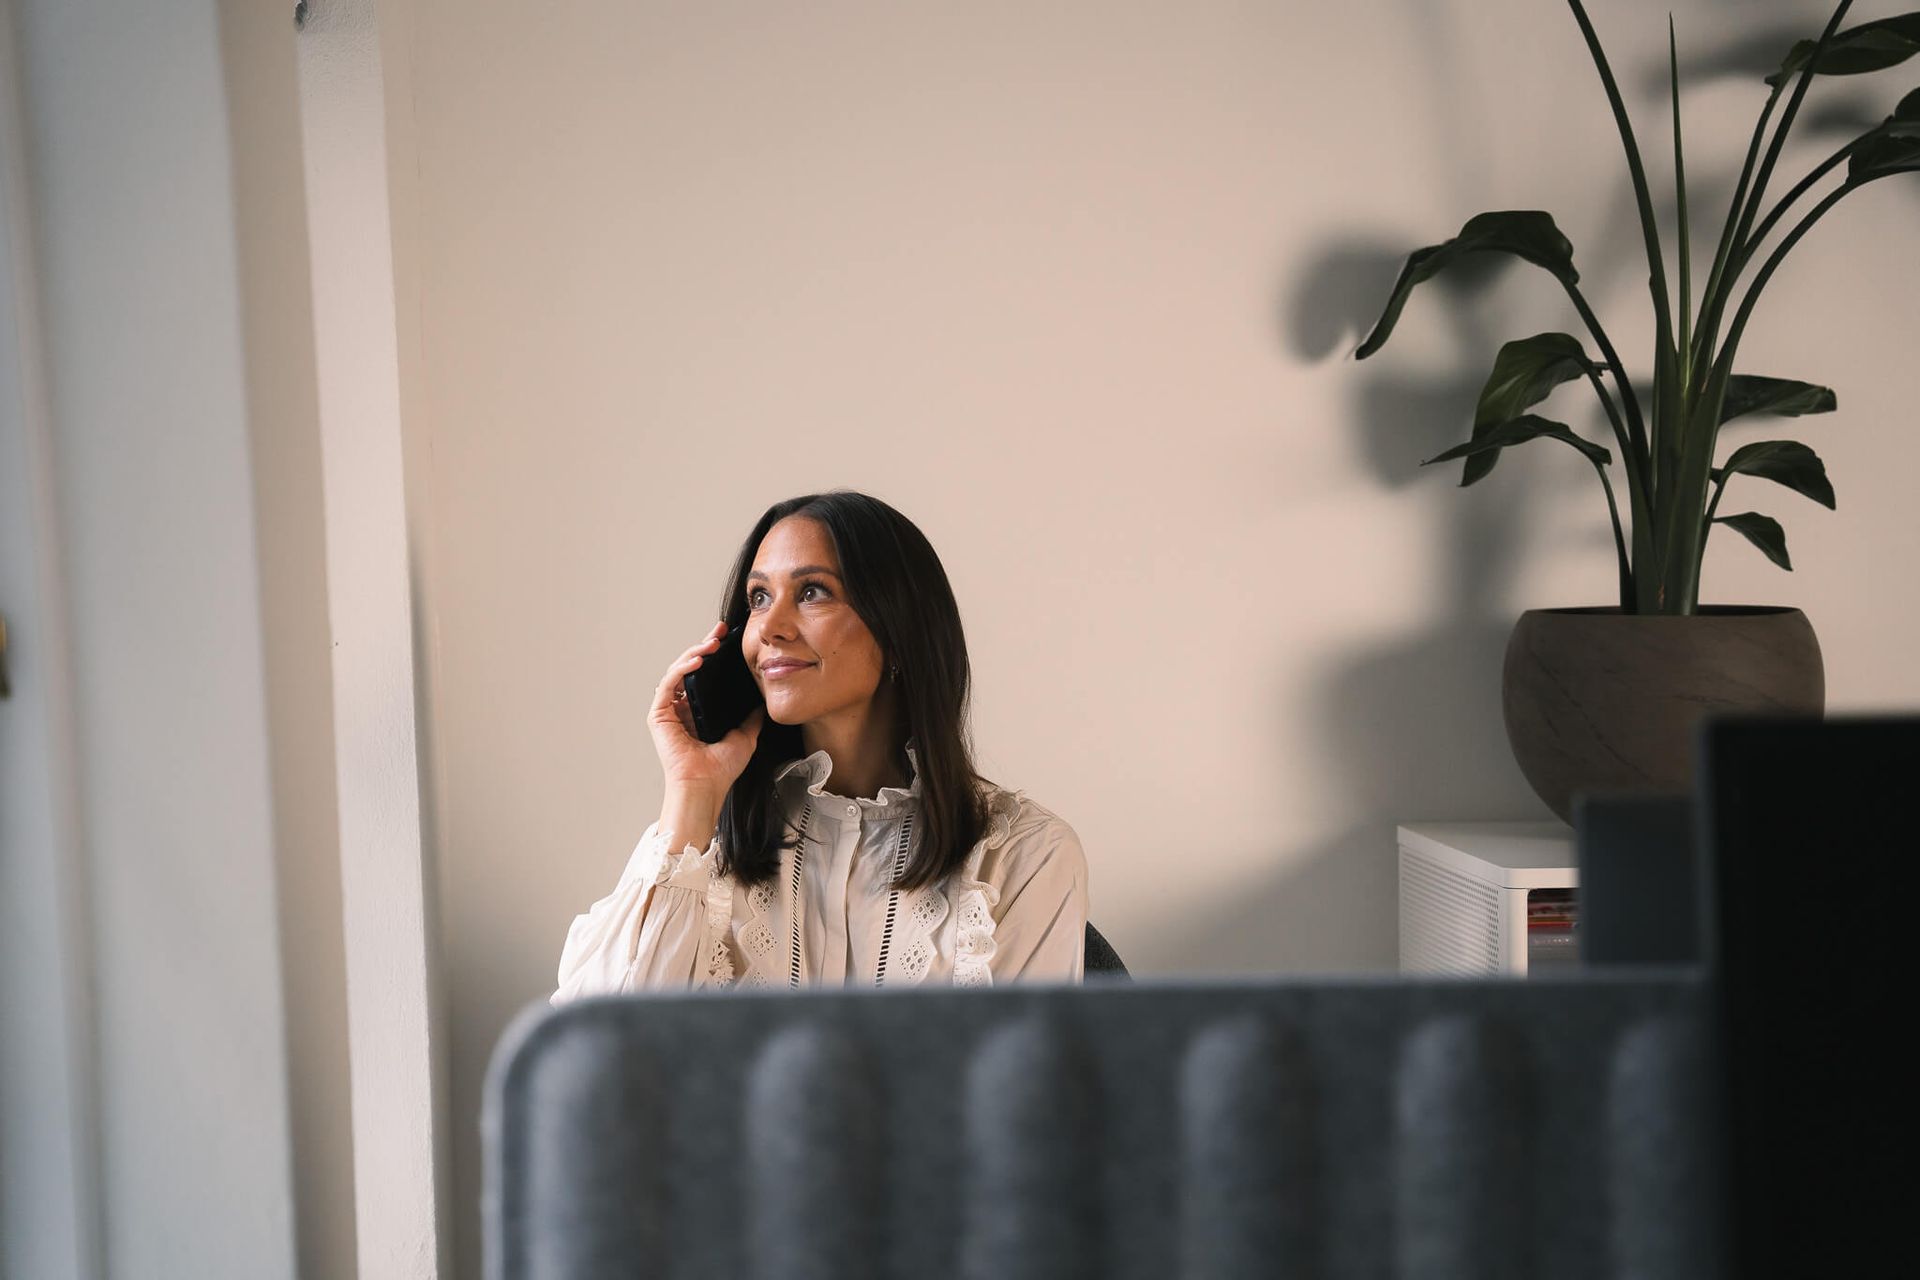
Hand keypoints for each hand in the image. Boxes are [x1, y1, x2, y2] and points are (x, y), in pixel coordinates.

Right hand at [648, 621, 764, 802]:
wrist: (706, 786)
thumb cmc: (720, 769)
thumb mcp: (745, 736)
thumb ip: (751, 718)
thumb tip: (762, 702)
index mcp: (697, 712)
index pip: (704, 675)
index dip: (713, 654)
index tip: (726, 638)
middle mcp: (681, 708)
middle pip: (690, 668)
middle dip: (704, 645)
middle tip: (719, 631)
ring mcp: (668, 710)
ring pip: (678, 671)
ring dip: (694, 653)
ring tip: (712, 643)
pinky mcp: (659, 714)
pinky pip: (669, 683)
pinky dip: (682, 669)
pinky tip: (697, 660)